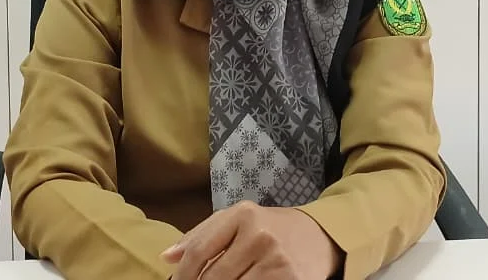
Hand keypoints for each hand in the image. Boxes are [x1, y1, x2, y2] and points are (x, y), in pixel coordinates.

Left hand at [161, 201, 340, 279]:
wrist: (320, 236)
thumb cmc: (270, 228)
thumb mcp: (237, 220)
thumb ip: (201, 235)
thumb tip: (167, 257)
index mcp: (242, 215)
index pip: (199, 252)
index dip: (183, 276)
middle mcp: (259, 235)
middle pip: (213, 278)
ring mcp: (276, 260)